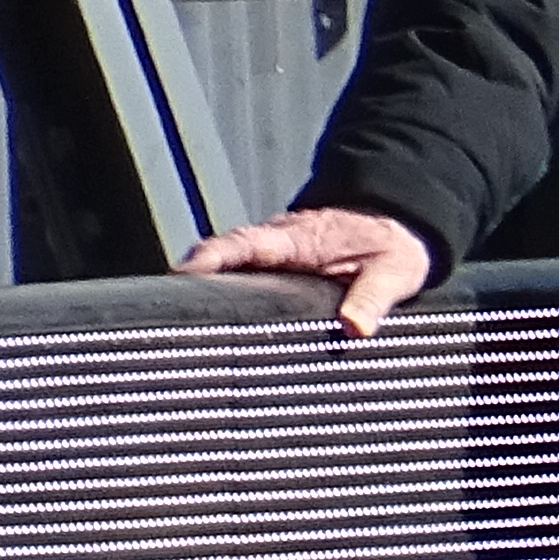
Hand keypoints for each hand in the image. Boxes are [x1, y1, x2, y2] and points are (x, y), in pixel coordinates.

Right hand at [183, 203, 437, 335]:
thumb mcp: (394, 271)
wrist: (394, 225)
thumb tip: (354, 327)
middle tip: (164, 318)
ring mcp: (265, 261)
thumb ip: (374, 298)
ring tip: (173, 333)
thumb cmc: (390, 245)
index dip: (209, 259)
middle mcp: (271, 246)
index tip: (182, 276)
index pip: (241, 245)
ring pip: (220, 274)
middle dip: (187, 283)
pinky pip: (234, 283)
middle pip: (215, 261)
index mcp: (295, 239)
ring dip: (199, 296)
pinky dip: (217, 301)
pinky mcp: (268, 275)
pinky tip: (205, 334)